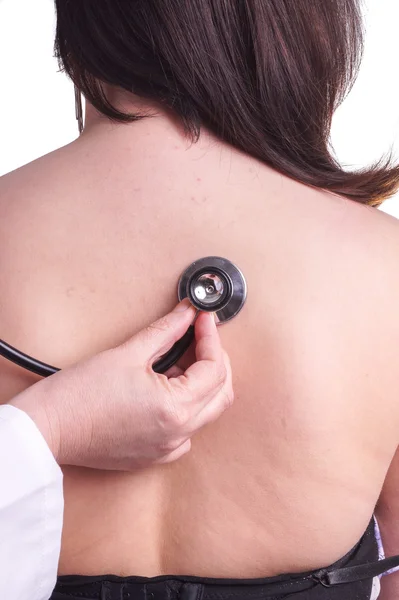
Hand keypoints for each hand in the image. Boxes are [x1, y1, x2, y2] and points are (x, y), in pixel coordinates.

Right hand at [10, 300, 232, 469]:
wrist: (48, 427)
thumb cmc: (79, 394)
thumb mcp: (129, 353)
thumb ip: (167, 330)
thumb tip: (187, 314)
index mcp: (176, 408)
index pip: (215, 369)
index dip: (212, 338)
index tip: (203, 319)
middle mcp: (178, 434)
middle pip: (221, 393)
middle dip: (216, 360)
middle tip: (201, 337)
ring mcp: (167, 449)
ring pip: (206, 413)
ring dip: (202, 384)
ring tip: (178, 361)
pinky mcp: (154, 456)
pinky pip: (186, 432)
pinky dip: (186, 408)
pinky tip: (166, 390)